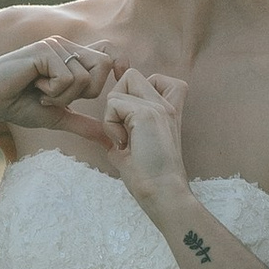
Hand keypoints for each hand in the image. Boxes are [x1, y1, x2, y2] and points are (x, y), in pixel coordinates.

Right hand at [1, 38, 122, 143]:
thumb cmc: (18, 106)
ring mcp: (55, 46)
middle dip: (87, 91)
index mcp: (72, 57)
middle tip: (59, 97)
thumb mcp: (57, 117)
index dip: (119, 64)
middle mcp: (66, 46)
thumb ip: (83, 124)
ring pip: (84, 77)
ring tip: (41, 92)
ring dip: (63, 96)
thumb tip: (108, 141)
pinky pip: (66, 78)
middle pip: (104, 64)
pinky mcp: (44, 50)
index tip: (120, 79)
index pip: (109, 52)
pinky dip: (52, 92)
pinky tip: (32, 86)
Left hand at [99, 64, 189, 204]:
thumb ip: (122, 131)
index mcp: (168, 111)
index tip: (128, 113)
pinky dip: (111, 124)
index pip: (158, 78)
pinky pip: (113, 104)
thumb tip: (99, 133)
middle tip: (125, 131)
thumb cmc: (148, 177)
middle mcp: (166, 105)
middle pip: (132, 75)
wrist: (162, 192)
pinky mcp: (146, 113)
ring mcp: (158, 107)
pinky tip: (124, 144)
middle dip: (118, 99)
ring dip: (112, 115)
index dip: (137, 87)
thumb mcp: (131, 147)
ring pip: (119, 88)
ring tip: (125, 140)